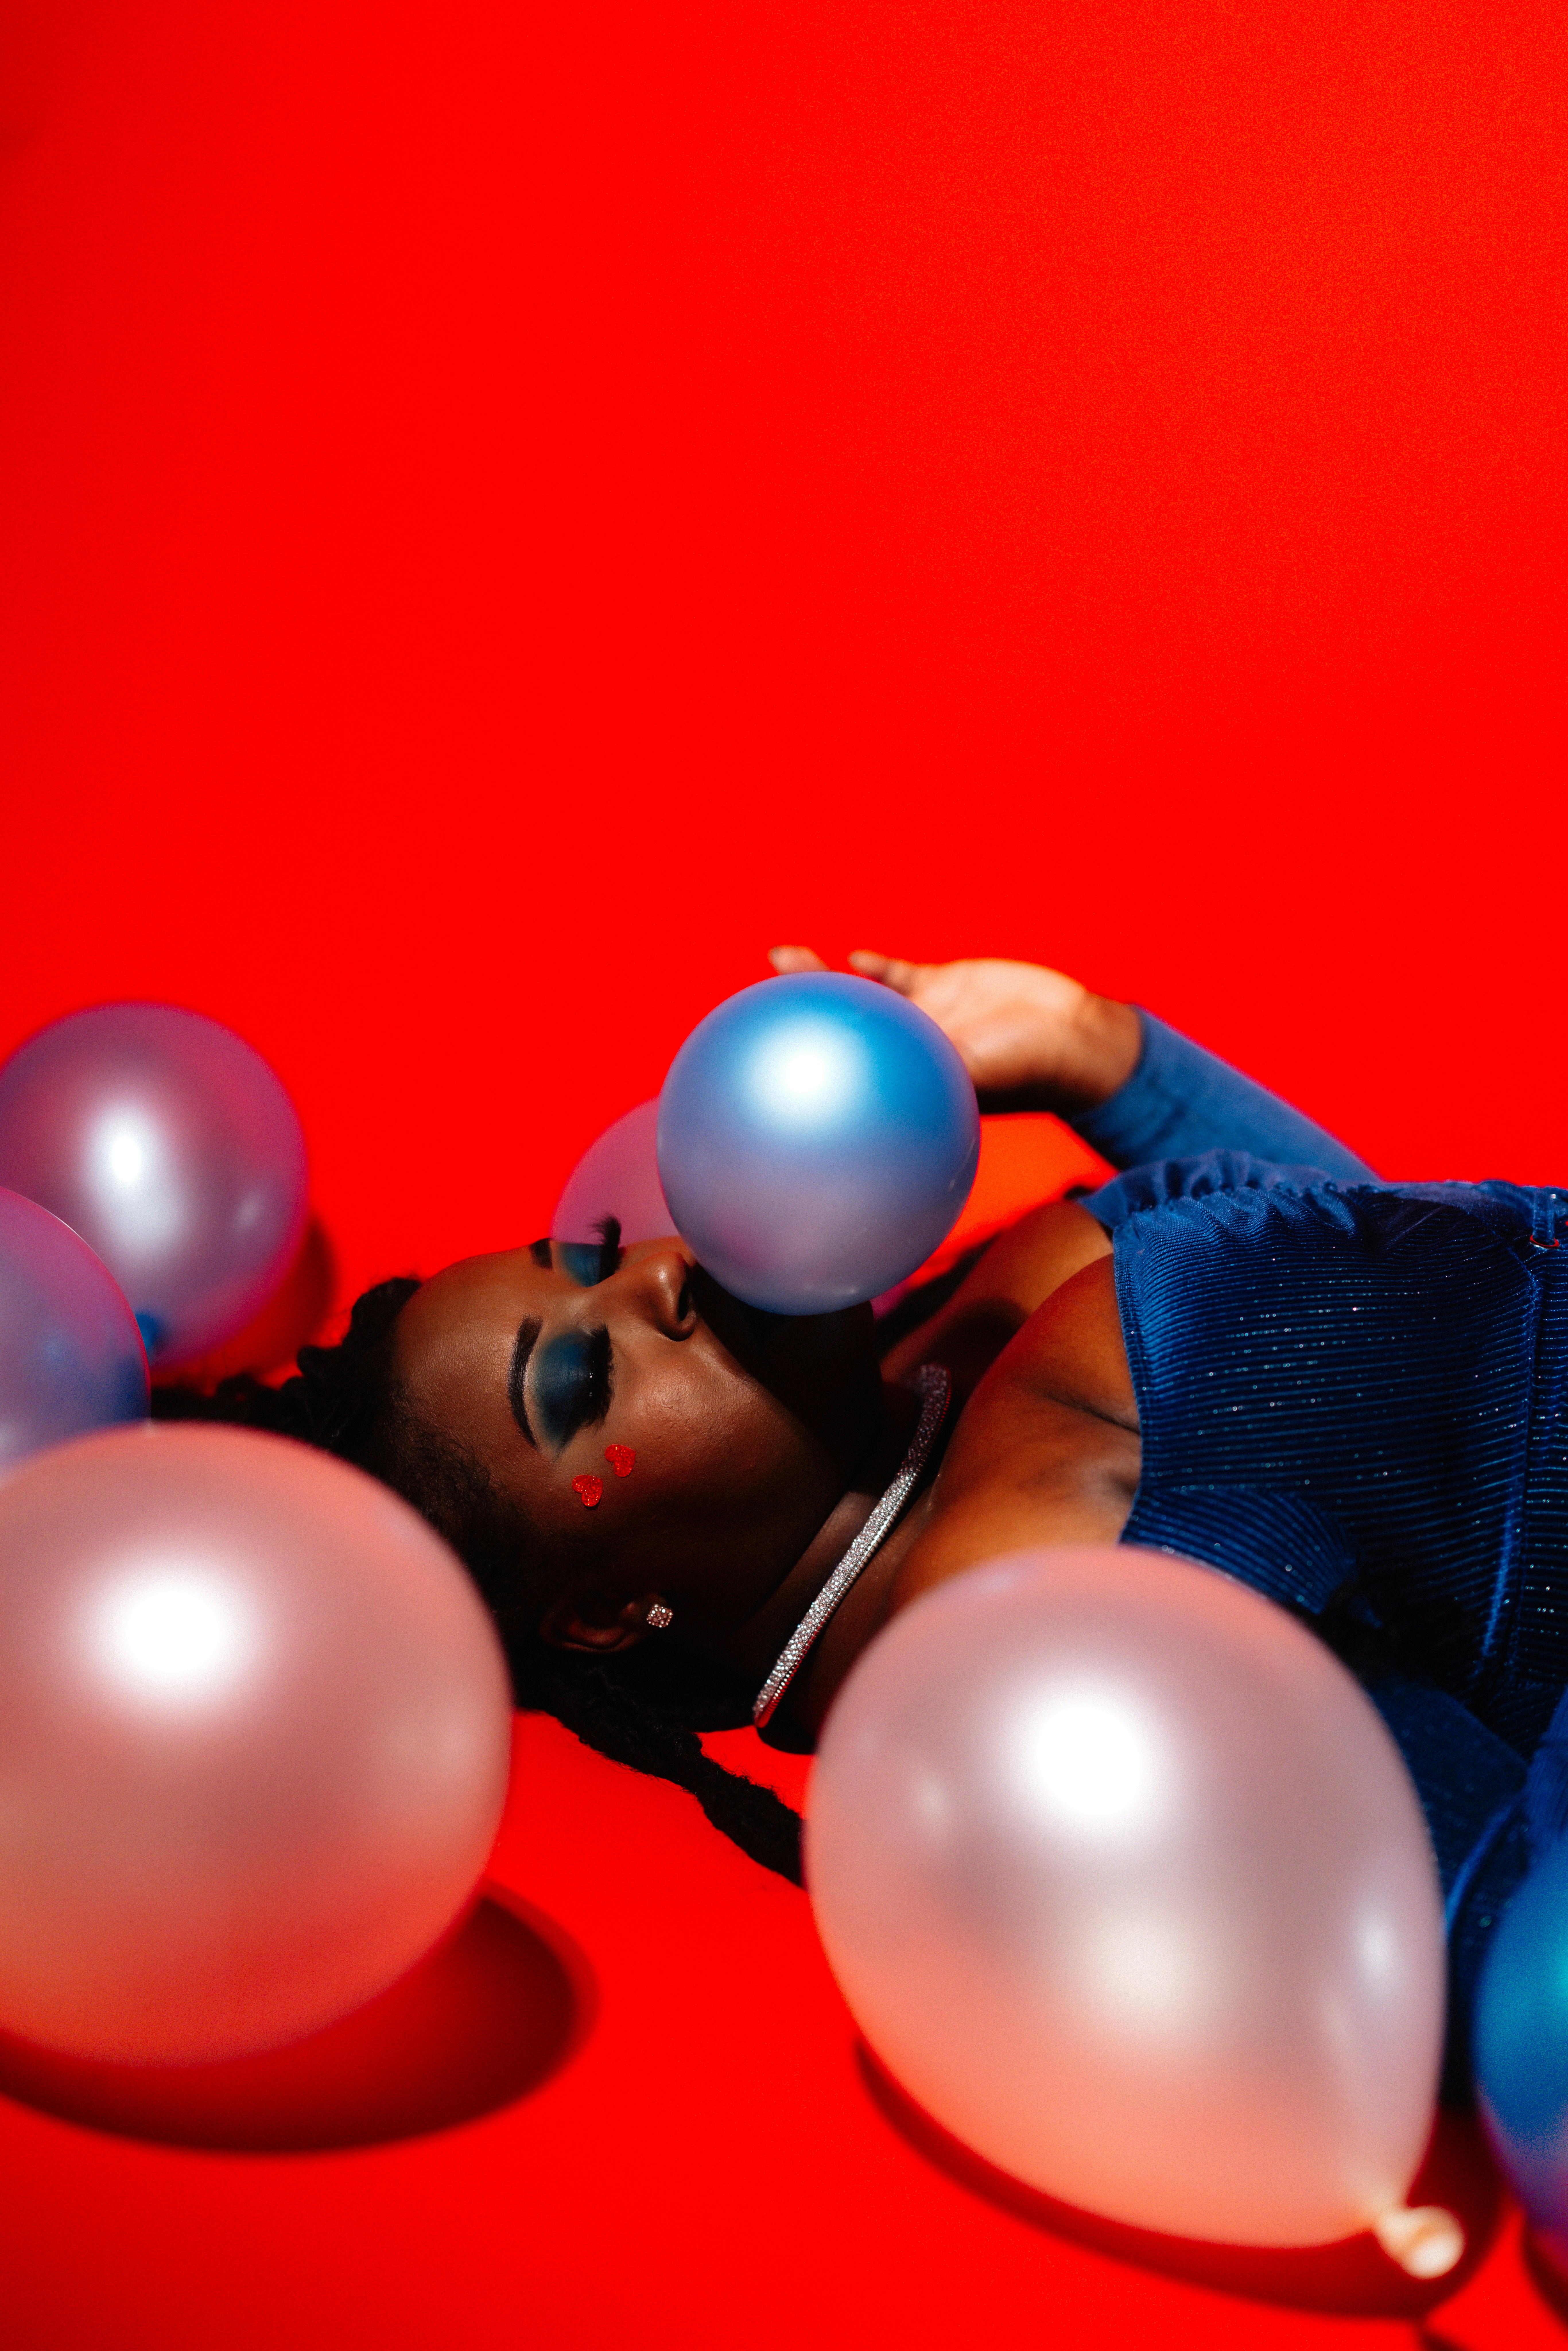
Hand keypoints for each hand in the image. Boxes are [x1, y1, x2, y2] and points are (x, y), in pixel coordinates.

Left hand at [767, 945, 1140, 1114]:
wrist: (1076, 1036)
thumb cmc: (1029, 1067)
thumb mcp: (975, 1074)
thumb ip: (935, 1072)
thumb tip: (885, 1092)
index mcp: (908, 1079)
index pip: (842, 1072)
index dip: (805, 1065)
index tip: (764, 1056)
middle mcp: (908, 1051)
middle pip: (840, 1032)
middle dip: (800, 1012)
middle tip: (755, 999)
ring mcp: (925, 1018)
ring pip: (860, 997)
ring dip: (824, 979)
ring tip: (782, 959)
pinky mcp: (945, 987)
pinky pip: (899, 975)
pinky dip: (875, 968)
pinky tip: (852, 958)